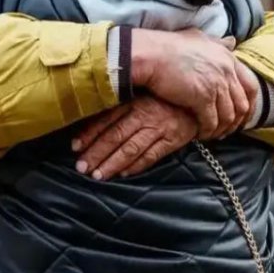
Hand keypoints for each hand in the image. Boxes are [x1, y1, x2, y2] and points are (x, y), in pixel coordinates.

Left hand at [73, 96, 197, 180]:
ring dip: (112, 163)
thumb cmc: (165, 101)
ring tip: (98, 176)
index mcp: (134, 101)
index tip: (75, 147)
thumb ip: (122, 108)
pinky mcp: (172, 140)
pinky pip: (151, 155)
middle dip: (96, 153)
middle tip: (82, 168)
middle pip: (115, 136)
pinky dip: (136, 166)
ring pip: (131, 148)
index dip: (89, 134)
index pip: (107, 119)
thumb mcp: (142, 97)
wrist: (198, 103)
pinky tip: (123, 174)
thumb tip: (94, 124)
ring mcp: (159, 128)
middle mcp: (144, 114)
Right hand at [130, 28, 257, 138]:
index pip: (250, 86)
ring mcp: (216, 84)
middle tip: (226, 130)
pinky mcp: (202, 97)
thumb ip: (217, 42)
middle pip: (242, 104)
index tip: (241, 116)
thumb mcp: (198, 38)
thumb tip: (231, 41)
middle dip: (236, 121)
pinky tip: (200, 134)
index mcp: (227, 58)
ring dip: (221, 129)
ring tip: (212, 134)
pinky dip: (207, 131)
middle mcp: (226, 71)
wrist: (150, 54)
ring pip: (228, 116)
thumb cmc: (168, 46)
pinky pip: (211, 122)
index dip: (248, 105)